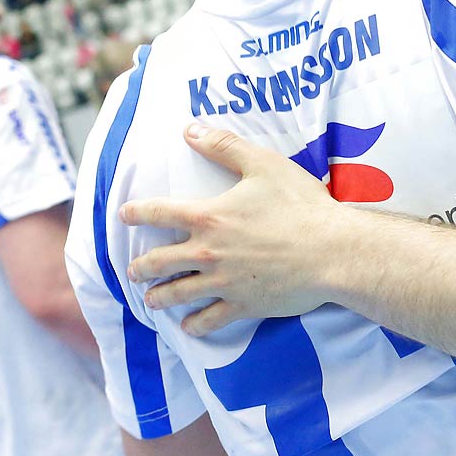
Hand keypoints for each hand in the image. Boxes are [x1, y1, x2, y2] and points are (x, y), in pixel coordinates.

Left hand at [121, 124, 358, 336]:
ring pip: (177, 294)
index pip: (159, 213)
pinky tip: (189, 326)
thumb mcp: (263, 164)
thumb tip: (190, 130)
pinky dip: (195, 325)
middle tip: (133, 271)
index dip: (136, 213)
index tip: (124, 215)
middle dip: (141, 267)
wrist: (331, 252)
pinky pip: (209, 320)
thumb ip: (224, 146)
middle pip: (159, 262)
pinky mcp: (243, 304)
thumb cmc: (301, 205)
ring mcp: (223, 282)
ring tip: (151, 301)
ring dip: (159, 298)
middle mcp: (207, 252)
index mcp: (208, 216)